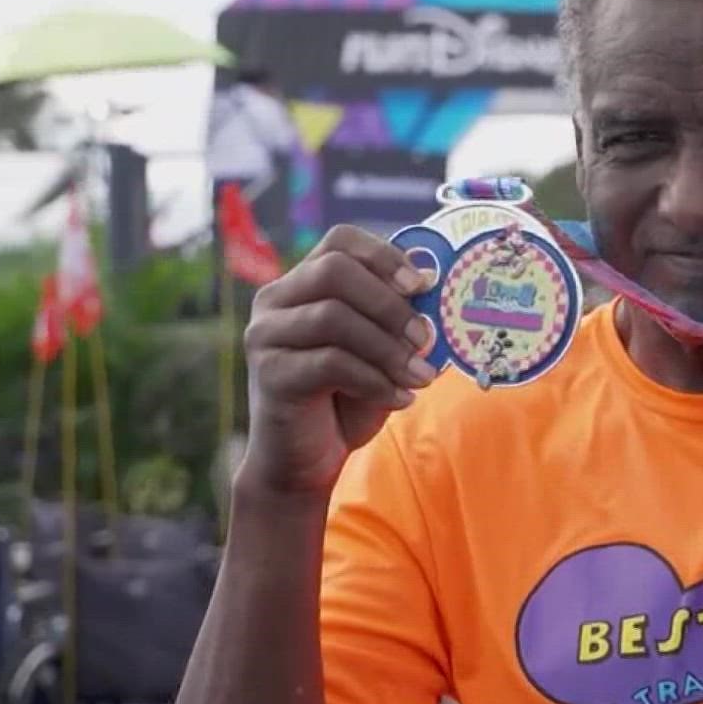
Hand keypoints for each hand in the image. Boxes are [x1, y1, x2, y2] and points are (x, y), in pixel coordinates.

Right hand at [241, 225, 438, 495]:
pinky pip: (330, 362)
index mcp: (303, 283)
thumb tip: (436, 286)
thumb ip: (398, 318)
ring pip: (334, 317)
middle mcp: (275, 301)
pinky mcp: (270, 374)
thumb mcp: (380, 351)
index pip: (340, 241)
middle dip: (390, 304)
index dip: (383, 254)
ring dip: (388, 348)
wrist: (306, 462)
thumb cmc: (347, 400)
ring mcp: (266, 335)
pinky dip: (375, 380)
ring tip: (420, 377)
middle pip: (334, 270)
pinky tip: (399, 399)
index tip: (420, 284)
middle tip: (425, 338)